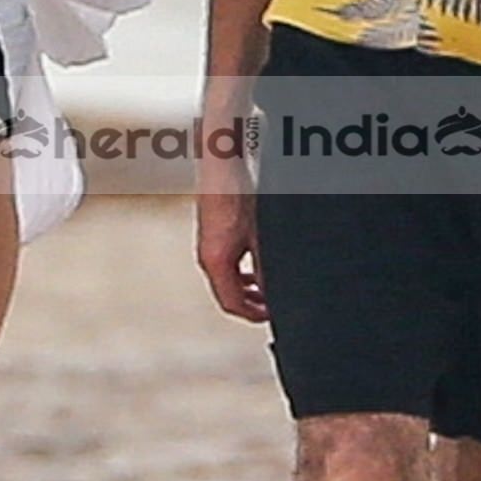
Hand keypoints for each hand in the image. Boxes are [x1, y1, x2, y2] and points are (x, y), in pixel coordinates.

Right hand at [195, 136, 266, 321]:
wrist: (222, 165)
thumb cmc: (237, 193)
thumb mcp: (261, 237)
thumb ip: (267, 268)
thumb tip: (274, 291)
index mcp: (216, 261)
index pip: (231, 303)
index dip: (253, 315)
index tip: (271, 315)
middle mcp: (207, 255)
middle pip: (227, 293)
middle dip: (251, 303)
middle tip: (271, 307)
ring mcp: (207, 244)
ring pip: (226, 279)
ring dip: (247, 287)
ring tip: (266, 289)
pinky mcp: (211, 233)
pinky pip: (225, 262)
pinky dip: (241, 271)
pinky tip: (257, 264)